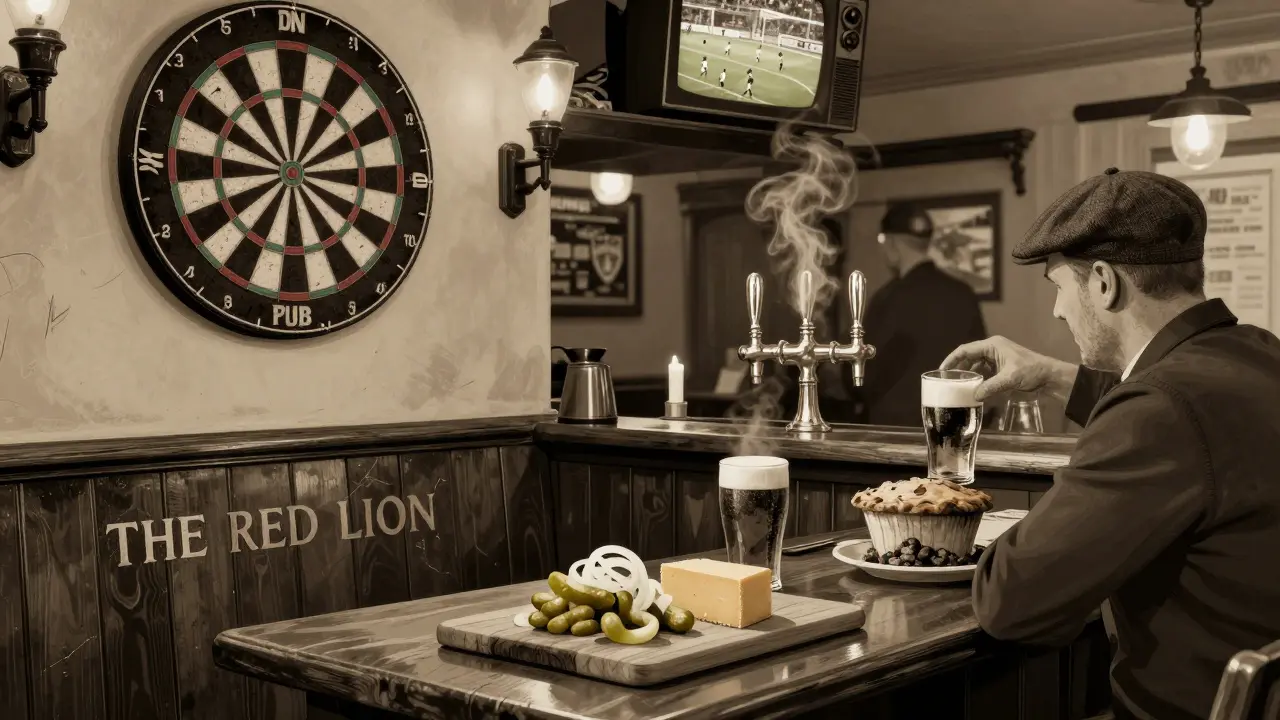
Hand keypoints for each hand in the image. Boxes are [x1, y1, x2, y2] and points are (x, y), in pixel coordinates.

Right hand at [941, 336, 1076, 401]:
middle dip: (958, 369)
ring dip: (967, 376)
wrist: (1050, 377)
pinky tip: (973, 390)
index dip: (951, 360)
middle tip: (947, 382)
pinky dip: (977, 381)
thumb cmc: (1032, 371)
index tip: (941, 371)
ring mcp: (997, 359)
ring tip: (957, 387)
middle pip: (968, 357)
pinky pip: (984, 373)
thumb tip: (974, 396)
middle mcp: (992, 350)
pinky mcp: (1001, 369)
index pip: (965, 350)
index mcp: (992, 345)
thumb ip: (990, 387)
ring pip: (975, 366)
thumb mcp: (1010, 379)